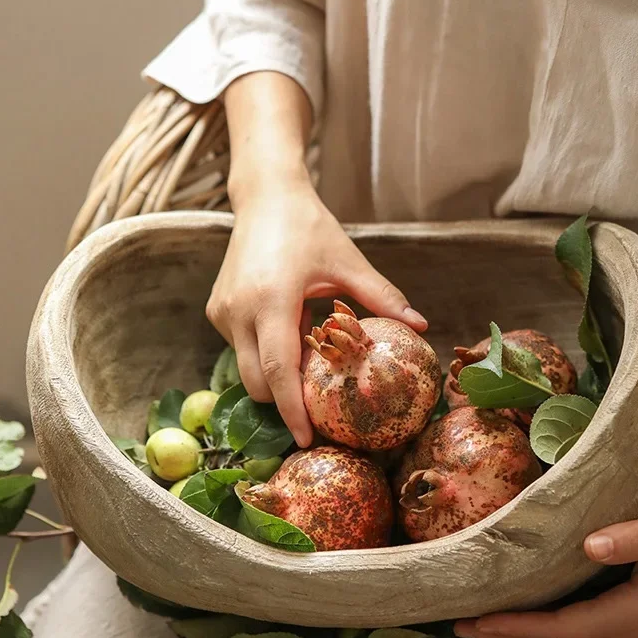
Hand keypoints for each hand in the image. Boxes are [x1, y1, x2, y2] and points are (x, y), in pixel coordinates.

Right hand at [206, 177, 426, 446]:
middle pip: (257, 382)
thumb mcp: (349, 262)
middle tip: (319, 407)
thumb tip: (421, 326)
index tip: (308, 440)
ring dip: (276, 372)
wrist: (265, 197)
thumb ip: (382, 297)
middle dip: (284, 401)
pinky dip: (264, 351)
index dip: (291, 410)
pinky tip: (288, 326)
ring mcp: (222, 311)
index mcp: (271, 300)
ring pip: (246, 367)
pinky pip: (240, 348)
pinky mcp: (216, 309)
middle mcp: (238, 311)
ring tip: (307, 351)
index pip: (277, 370)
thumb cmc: (310, 228)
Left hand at [455, 496, 637, 637]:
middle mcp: (630, 629)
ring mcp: (631, 627)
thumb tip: (591, 545)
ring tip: (481, 626)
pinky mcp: (630, 616)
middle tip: (462, 627)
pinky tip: (524, 619)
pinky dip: (544, 631)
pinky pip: (578, 633)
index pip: (567, 630)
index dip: (522, 628)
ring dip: (523, 637)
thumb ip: (633, 536)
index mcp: (636, 613)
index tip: (482, 620)